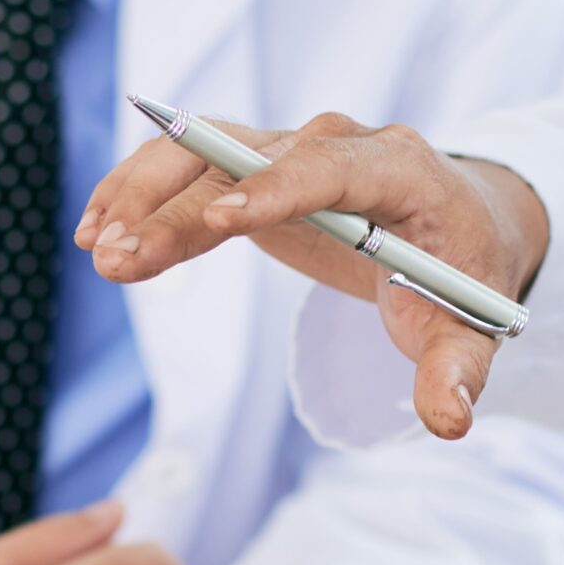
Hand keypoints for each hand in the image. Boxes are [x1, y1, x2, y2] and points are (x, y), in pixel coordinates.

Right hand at [75, 114, 549, 439]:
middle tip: (120, 259)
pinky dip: (141, 188)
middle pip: (248, 155)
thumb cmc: (461, 274)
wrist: (457, 222)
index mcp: (400, 171)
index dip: (276, 189)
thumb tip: (447, 422)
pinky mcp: (257, 163)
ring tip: (97, 251)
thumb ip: (456, 372)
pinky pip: (190, 160)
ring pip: (205, 149)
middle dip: (179, 206)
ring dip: (145, 194)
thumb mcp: (468, 328)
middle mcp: (339, 142)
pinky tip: (95, 227)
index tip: (221, 219)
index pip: (331, 166)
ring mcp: (292, 148)